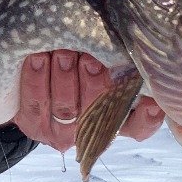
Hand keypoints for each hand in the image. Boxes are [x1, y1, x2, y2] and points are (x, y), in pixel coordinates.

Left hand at [11, 50, 164, 152]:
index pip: (139, 126)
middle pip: (99, 113)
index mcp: (117, 117)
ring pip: (66, 107)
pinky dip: (36, 77)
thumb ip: (117, 60)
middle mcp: (92, 129)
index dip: (146, 117)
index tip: (150, 102)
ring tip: (63, 52)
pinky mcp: (33, 125)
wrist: (32, 79)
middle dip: (94, 83)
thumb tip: (133, 49)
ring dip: (64, 77)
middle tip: (89, 58)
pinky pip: (35, 102)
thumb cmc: (76, 61)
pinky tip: (38, 57)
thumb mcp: (101, 59)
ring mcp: (61, 131)